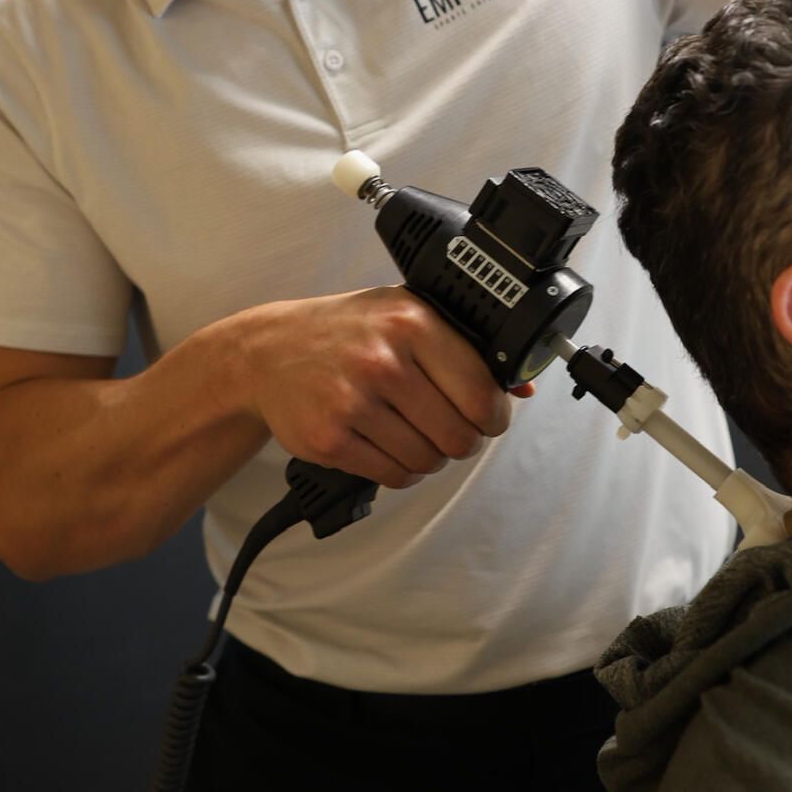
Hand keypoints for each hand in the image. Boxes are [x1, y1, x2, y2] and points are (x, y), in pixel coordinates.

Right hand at [234, 286, 514, 487]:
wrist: (269, 351)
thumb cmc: (348, 332)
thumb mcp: (406, 316)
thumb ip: (466, 348)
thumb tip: (522, 389)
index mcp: (413, 324)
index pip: (483, 394)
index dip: (494, 417)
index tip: (489, 418)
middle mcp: (384, 362)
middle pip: (459, 436)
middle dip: (464, 442)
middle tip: (452, 431)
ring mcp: (353, 402)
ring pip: (428, 461)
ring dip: (431, 457)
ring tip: (415, 434)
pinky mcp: (329, 439)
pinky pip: (394, 476)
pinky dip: (402, 471)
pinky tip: (391, 447)